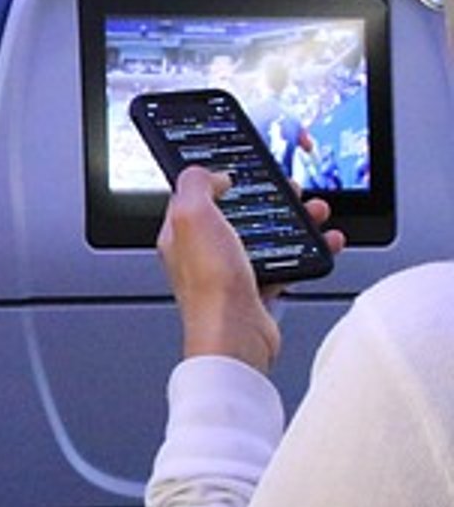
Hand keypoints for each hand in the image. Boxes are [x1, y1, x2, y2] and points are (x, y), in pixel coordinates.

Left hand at [156, 167, 341, 373]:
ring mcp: (230, 273)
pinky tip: (324, 244)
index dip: (221, 179)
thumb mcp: (192, 216)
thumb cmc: (211, 285)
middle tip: (293, 190)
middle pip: (240, 214)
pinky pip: (286, 264)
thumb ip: (195, 185)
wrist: (235, 336)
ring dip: (296, 221)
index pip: (197, 196)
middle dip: (270, 198)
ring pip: (267, 237)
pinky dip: (309, 251)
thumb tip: (209, 175)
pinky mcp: (256, 290)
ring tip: (317, 212)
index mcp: (181, 234)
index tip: (247, 170)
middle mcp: (203, 253)